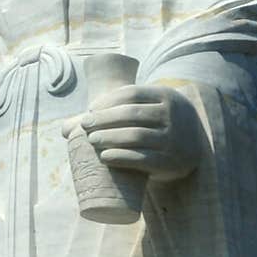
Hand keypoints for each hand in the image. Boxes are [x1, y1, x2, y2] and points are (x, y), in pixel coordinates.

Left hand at [75, 84, 201, 183]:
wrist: (192, 150)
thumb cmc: (157, 127)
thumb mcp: (147, 112)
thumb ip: (114, 113)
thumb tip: (64, 129)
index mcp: (166, 96)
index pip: (132, 93)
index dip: (107, 101)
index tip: (90, 110)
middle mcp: (174, 116)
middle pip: (131, 114)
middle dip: (104, 119)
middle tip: (85, 127)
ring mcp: (174, 140)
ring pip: (136, 136)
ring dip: (109, 137)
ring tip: (92, 140)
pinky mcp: (170, 163)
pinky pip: (143, 160)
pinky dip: (121, 158)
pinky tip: (104, 157)